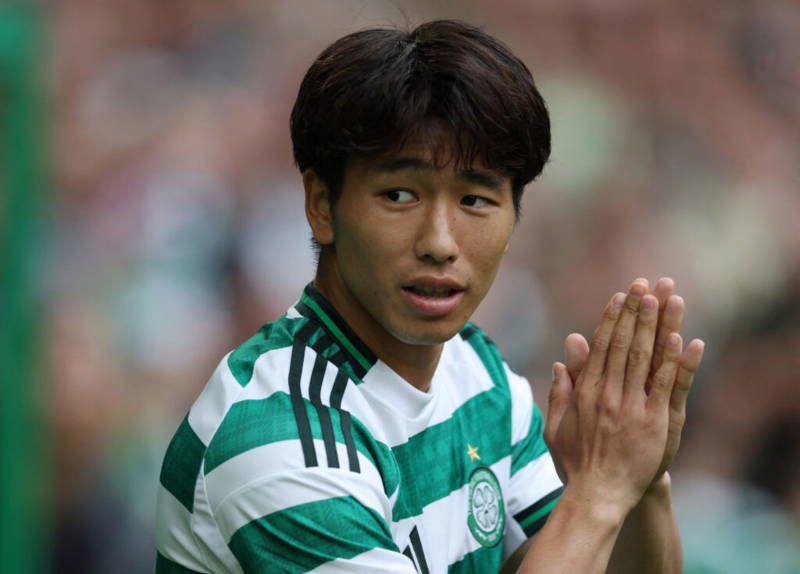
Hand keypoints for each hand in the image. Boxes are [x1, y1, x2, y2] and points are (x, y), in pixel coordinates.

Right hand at [544, 280, 684, 513]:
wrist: (597, 495)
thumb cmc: (575, 463)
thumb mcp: (555, 426)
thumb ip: (559, 392)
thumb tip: (561, 362)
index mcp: (586, 392)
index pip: (601, 347)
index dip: (612, 319)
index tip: (620, 296)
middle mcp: (607, 394)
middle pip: (623, 344)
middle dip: (634, 312)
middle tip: (644, 284)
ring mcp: (631, 407)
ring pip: (644, 357)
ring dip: (654, 325)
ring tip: (662, 298)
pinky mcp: (653, 422)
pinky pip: (665, 385)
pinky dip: (672, 361)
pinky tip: (679, 338)